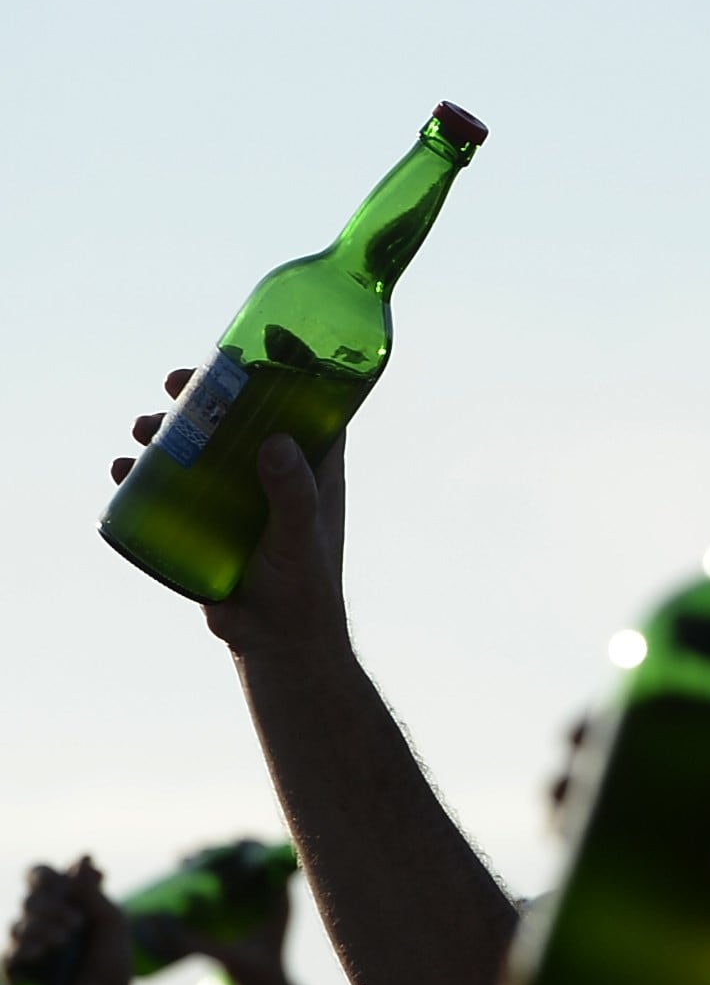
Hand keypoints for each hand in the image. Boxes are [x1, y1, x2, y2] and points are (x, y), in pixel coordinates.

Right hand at [10, 863, 136, 984]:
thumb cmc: (112, 962)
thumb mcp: (112, 922)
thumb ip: (93, 891)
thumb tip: (83, 856)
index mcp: (65, 903)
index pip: (43, 876)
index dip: (50, 875)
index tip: (72, 880)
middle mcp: (43, 919)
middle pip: (31, 897)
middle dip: (52, 905)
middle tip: (76, 923)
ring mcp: (28, 943)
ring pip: (20, 922)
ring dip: (43, 926)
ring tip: (64, 940)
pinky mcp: (17, 967)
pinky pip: (12, 950)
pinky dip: (27, 946)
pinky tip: (41, 952)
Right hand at [117, 371, 351, 656]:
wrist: (274, 641)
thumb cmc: (303, 588)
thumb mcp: (299, 535)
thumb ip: (292, 493)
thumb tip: (273, 442)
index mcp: (310, 469)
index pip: (304, 406)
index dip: (284, 371)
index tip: (255, 343)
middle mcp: (274, 474)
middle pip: (239, 418)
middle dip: (204, 393)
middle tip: (171, 382)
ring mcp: (237, 497)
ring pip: (200, 448)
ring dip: (166, 429)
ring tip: (139, 427)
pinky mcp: (205, 523)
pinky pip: (172, 488)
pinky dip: (145, 474)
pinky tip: (123, 469)